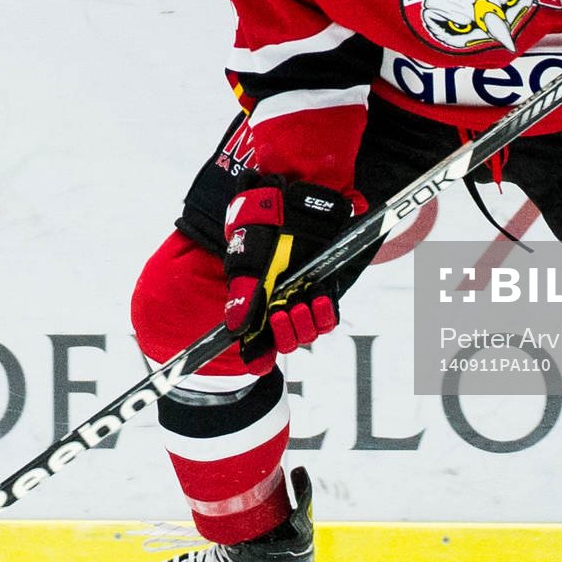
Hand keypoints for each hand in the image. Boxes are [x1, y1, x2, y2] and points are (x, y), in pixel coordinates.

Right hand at [221, 178, 353, 374]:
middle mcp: (276, 304)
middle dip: (283, 334)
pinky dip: (323, 315)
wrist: (296, 200)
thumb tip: (234, 328)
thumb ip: (242, 293)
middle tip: (280, 313)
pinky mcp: (323, 289)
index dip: (256, 357)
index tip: (258, 361)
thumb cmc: (265, 225)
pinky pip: (327, 319)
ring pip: (306, 334)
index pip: (255, 344)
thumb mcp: (248, 257)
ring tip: (300, 303)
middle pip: (283, 342)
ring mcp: (301, 297)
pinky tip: (317, 298)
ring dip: (304, 325)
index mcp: (254, 302)